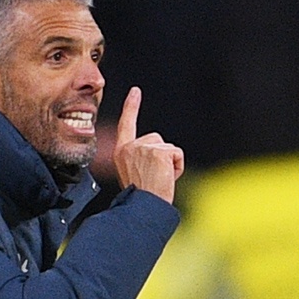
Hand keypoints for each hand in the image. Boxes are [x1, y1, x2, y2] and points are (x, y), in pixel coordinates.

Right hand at [112, 87, 184, 202]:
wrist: (144, 207)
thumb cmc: (141, 197)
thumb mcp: (134, 174)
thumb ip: (141, 159)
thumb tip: (157, 157)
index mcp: (121, 152)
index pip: (126, 124)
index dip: (131, 107)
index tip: (135, 91)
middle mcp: (130, 147)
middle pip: (157, 140)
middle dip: (162, 157)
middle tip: (154, 179)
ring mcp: (144, 147)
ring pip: (169, 148)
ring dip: (170, 163)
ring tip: (160, 180)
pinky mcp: (158, 151)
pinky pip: (177, 153)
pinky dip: (178, 167)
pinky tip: (167, 178)